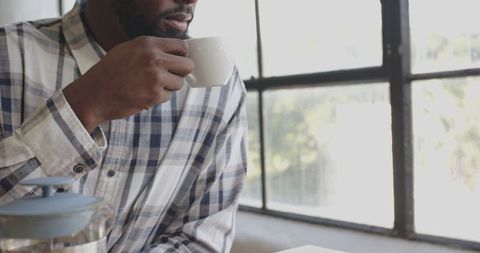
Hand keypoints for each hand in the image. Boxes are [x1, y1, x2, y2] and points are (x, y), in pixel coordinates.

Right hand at [63, 36, 193, 131]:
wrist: (94, 94)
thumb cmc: (109, 72)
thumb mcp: (128, 50)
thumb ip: (150, 49)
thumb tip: (175, 53)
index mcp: (148, 44)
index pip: (182, 46)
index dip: (182, 56)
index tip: (178, 62)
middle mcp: (153, 58)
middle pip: (188, 65)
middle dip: (181, 72)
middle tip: (170, 77)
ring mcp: (155, 77)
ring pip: (180, 83)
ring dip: (169, 87)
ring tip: (151, 86)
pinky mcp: (154, 95)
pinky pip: (168, 96)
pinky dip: (159, 97)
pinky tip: (144, 94)